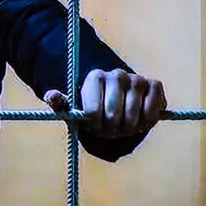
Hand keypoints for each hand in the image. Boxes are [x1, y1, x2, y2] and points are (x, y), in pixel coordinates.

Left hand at [43, 69, 166, 138]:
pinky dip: (147, 121)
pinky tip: (140, 121)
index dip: (94, 126)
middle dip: (111, 130)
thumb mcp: (74, 108)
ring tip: (123, 127)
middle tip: (110, 131)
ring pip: (134, 114)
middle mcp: (116, 74)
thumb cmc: (93, 109)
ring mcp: (136, 78)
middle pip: (113, 114)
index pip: (93, 111)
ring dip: (129, 128)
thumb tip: (51, 95)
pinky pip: (153, 109)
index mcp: (94, 77)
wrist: (118, 105)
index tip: (93, 127)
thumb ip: (61, 104)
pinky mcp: (154, 85)